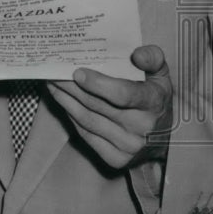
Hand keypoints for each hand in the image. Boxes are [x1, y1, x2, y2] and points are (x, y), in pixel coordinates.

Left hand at [46, 45, 172, 169]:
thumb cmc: (155, 98)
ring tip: (51, 83)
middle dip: (72, 87)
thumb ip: (152, 58)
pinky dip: (70, 116)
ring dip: (65, 100)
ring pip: (87, 119)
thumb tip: (136, 54)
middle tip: (53, 71)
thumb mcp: (160, 75)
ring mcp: (129, 146)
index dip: (97, 84)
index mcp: (154, 103)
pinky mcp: (116, 159)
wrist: (161, 138)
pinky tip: (62, 101)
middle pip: (97, 105)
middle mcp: (142, 127)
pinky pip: (85, 134)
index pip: (123, 94)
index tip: (77, 72)